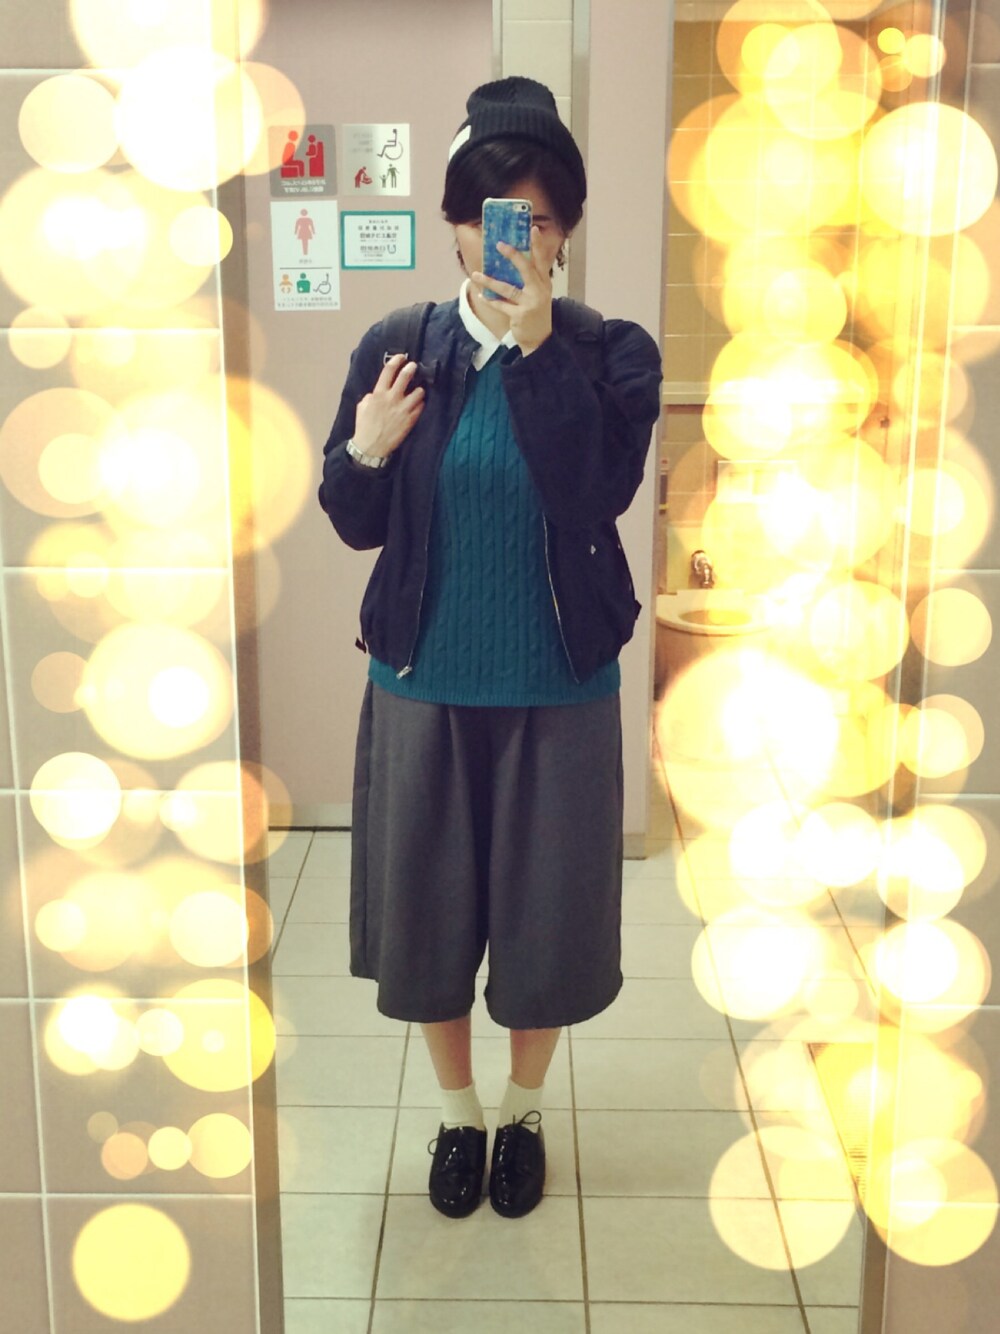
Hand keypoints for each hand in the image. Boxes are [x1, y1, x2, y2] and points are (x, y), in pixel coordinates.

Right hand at [353, 354, 425, 458]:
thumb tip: (376, 392)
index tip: (401, 357)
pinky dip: (421, 403)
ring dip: (419, 389)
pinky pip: (421, 407)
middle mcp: (392, 399)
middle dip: (411, 368)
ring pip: (418, 392)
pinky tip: (419, 404)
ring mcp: (403, 409)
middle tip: (414, 366)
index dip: (396, 361)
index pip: (388, 371)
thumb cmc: (364, 427)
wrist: (371, 447)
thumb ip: (370, 396)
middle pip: (405, 377)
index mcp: (378, 394)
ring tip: (418, 390)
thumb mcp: (362, 407)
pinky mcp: (410, 420)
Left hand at [471, 226, 552, 354]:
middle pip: (526, 269)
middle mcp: (539, 291)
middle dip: (513, 255)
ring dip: (489, 281)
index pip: (541, 260)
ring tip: (475, 275)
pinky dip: (490, 300)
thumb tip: (512, 261)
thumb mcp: (538, 294)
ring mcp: (530, 303)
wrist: (540, 340)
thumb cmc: (536, 313)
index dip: (538, 244)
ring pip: (507, 288)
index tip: (532, 229)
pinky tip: (481, 295)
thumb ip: (529, 279)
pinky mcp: (520, 315)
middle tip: (499, 244)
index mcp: (544, 283)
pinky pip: (501, 305)